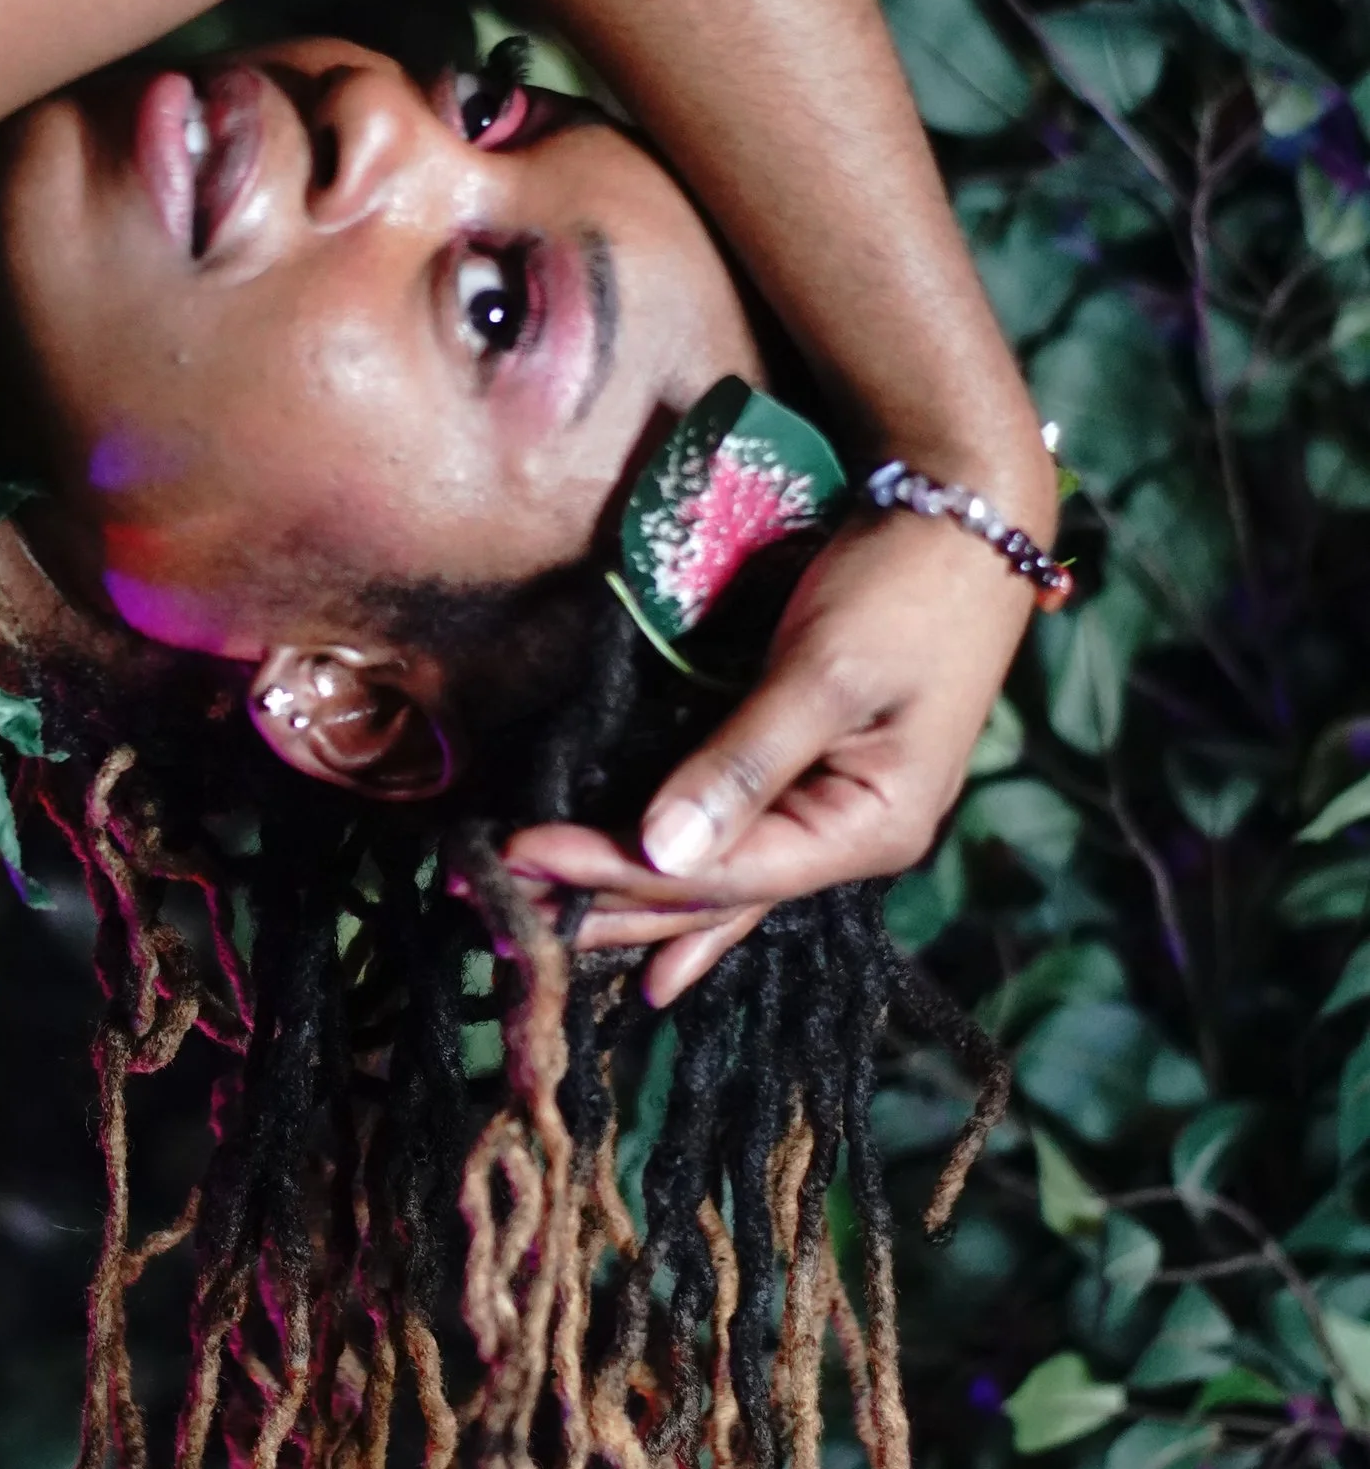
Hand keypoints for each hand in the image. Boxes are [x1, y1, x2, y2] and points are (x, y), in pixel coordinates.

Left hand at [499, 506, 1037, 1006]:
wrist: (964, 516)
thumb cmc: (903, 590)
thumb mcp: (826, 673)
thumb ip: (744, 763)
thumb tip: (661, 850)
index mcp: (868, 828)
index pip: (718, 872)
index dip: (614, 870)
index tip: (518, 858)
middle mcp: (855, 841)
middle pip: (717, 894)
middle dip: (612, 905)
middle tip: (504, 919)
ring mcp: (840, 816)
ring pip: (727, 883)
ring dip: (642, 908)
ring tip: (561, 942)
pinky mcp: (819, 782)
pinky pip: (745, 854)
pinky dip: (695, 893)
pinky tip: (662, 952)